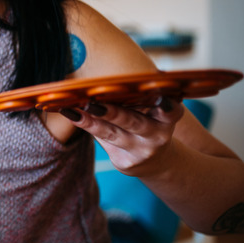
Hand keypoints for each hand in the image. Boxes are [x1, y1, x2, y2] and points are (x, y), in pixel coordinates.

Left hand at [60, 97, 184, 175]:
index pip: (171, 112)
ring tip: (72, 110)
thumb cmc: (148, 124)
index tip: (159, 97)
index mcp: (168, 119)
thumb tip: (104, 78)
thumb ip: (138, 99)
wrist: (155, 161)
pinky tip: (72, 115)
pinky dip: (87, 126)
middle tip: (91, 102)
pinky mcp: (125, 163)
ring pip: (112, 134)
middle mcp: (157, 137)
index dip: (167, 105)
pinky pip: (102, 141)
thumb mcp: (153, 112)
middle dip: (111, 112)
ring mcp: (140, 152)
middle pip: (133, 122)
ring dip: (90, 121)